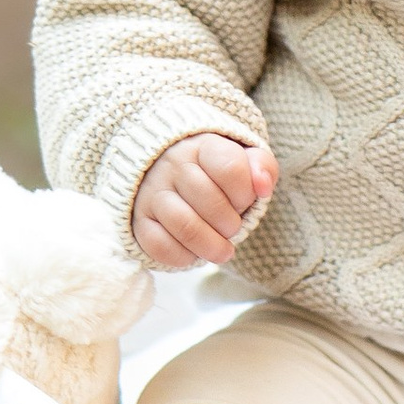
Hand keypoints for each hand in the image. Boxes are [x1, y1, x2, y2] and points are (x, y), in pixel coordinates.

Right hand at [133, 132, 278, 269]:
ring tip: (222, 251)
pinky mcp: (140, 220)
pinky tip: (194, 252)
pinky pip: (158, 245)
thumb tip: (263, 186)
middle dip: (229, 223)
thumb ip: (262, 167)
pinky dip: (182, 256)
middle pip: (207, 199)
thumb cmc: (213, 172)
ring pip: (183, 224)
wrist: (164, 170)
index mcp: (203, 147)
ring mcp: (153, 193)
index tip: (244, 201)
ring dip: (210, 245)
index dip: (245, 193)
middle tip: (233, 228)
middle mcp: (173, 166)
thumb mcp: (243, 160)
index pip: (230, 167)